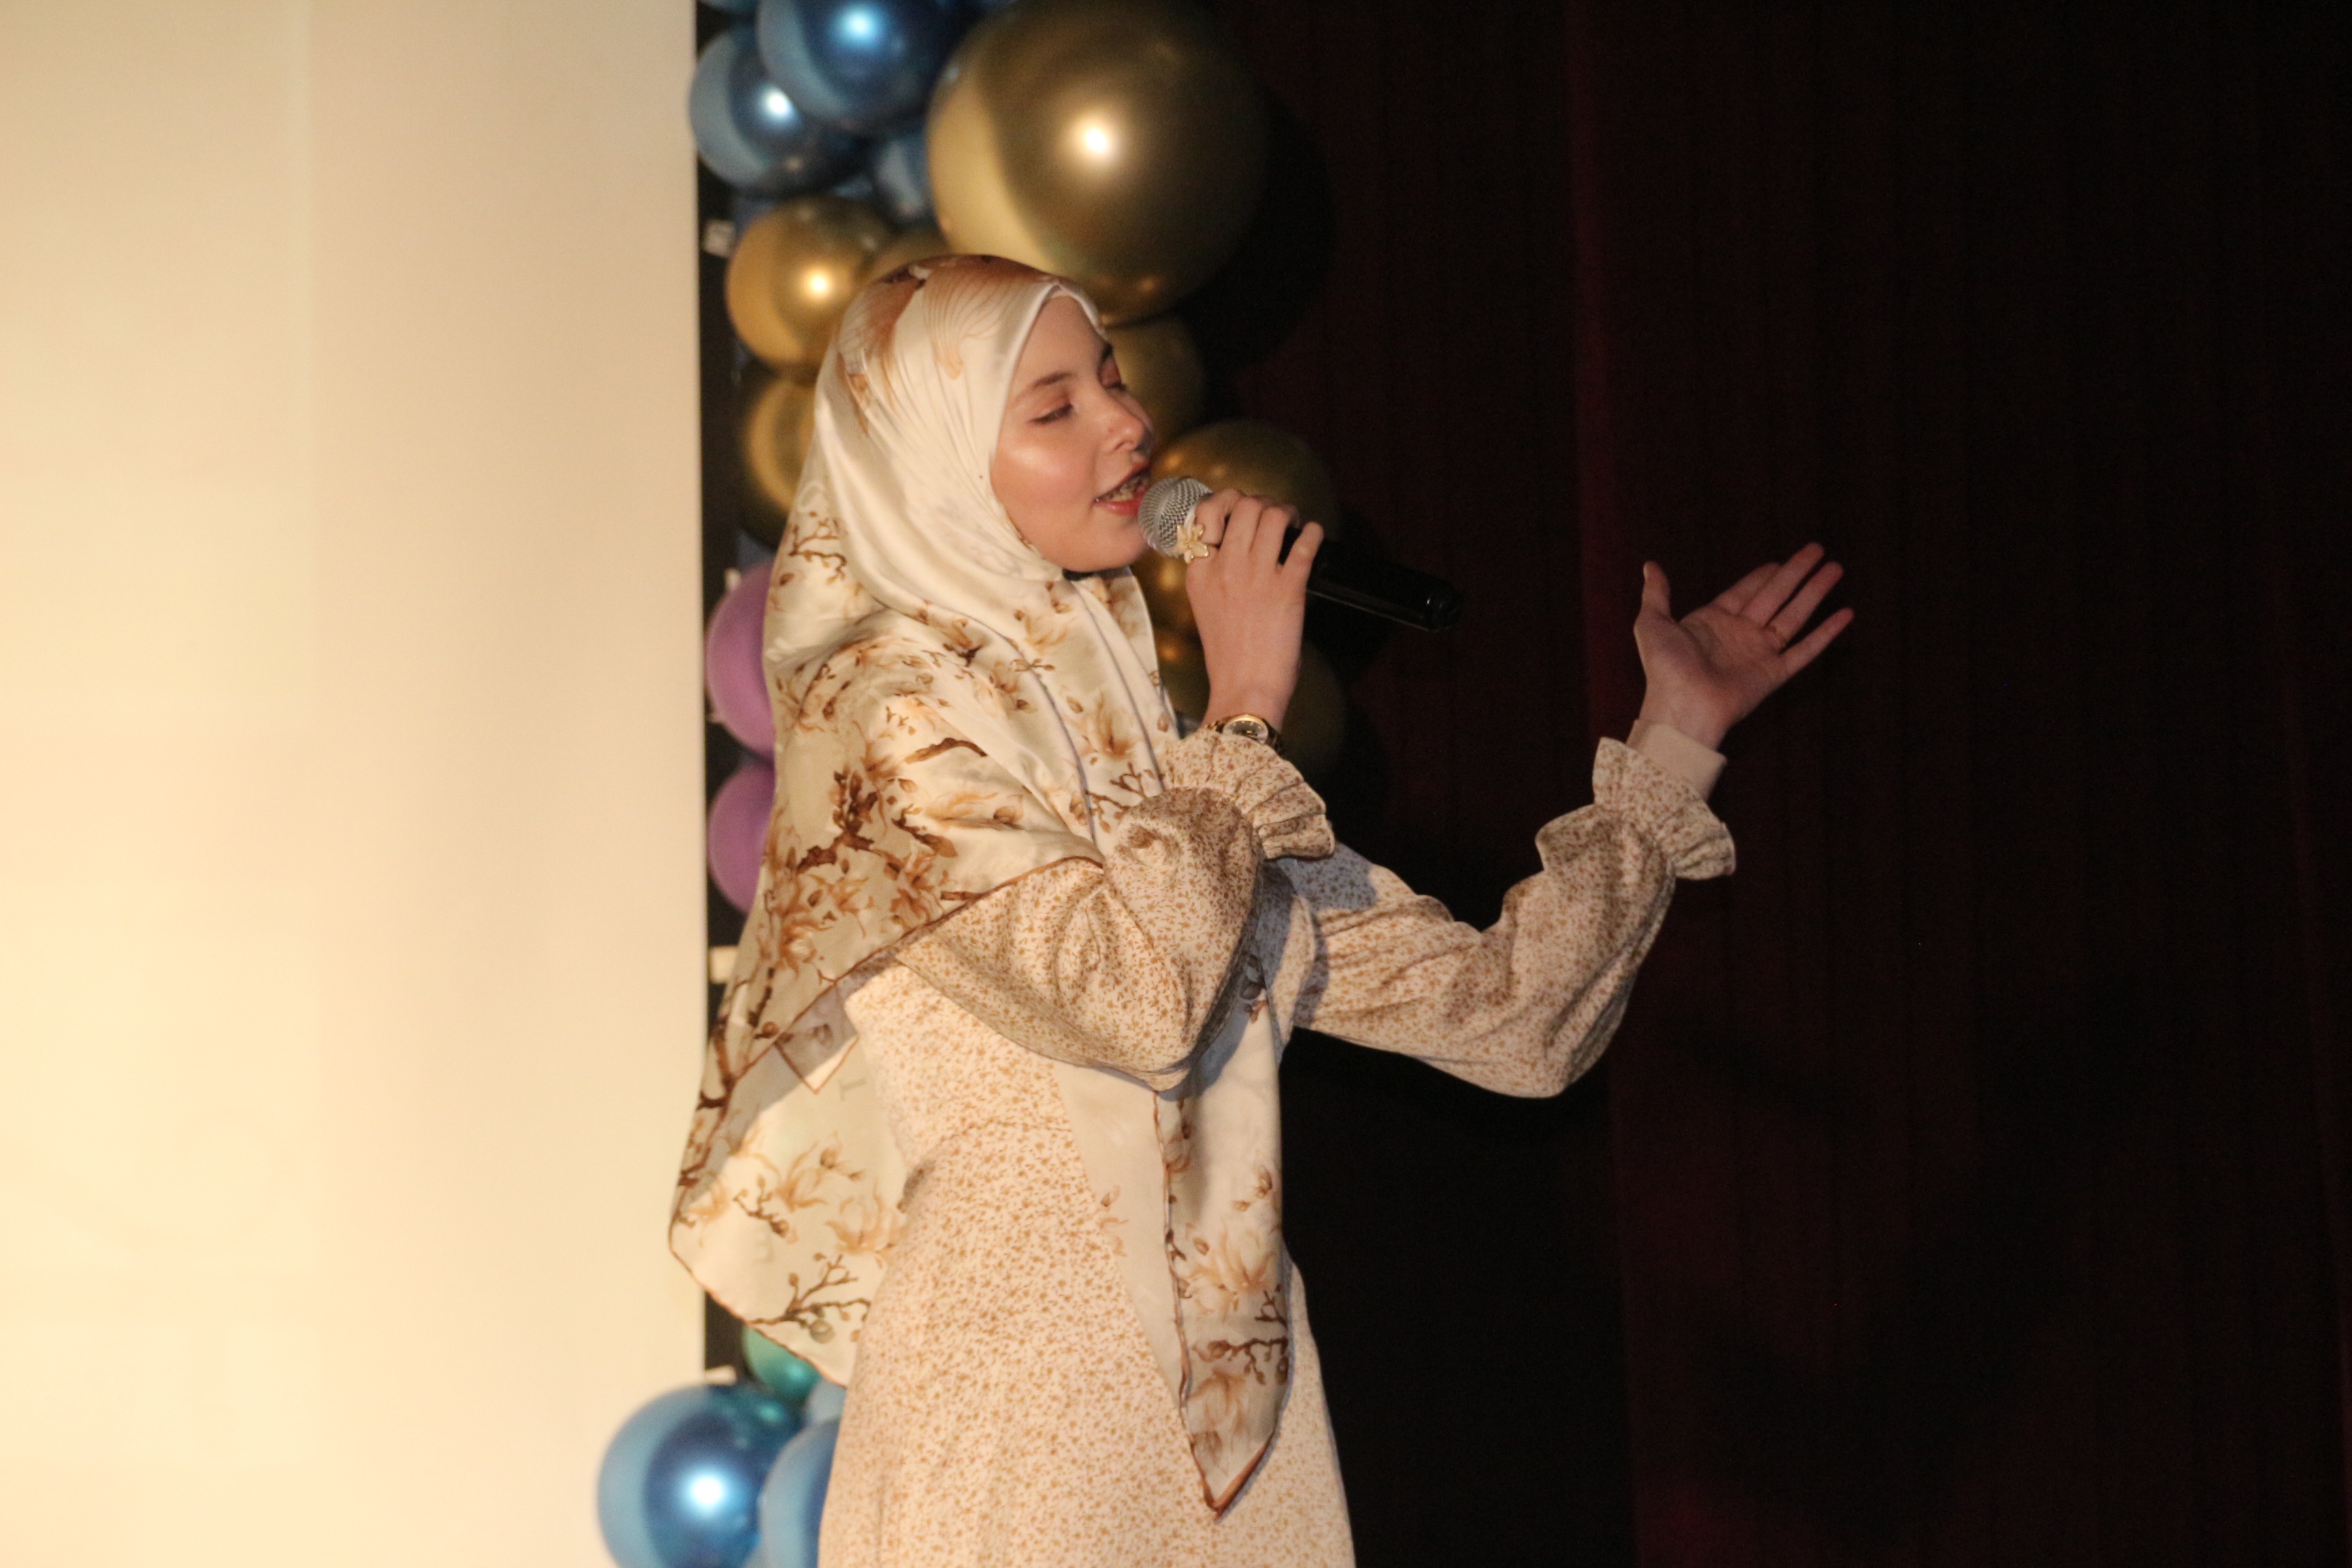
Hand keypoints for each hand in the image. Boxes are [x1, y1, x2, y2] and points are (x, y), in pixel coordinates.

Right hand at [1183, 488, 1323, 731]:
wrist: (1243, 690)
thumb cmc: (1228, 655)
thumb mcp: (1206, 607)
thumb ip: (1216, 574)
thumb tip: (1242, 547)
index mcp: (1199, 571)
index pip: (1207, 511)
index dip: (1229, 502)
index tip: (1245, 512)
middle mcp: (1225, 566)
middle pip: (1245, 504)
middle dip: (1265, 502)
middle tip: (1277, 516)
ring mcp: (1256, 575)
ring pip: (1274, 514)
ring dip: (1290, 512)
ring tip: (1296, 523)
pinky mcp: (1288, 589)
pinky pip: (1305, 544)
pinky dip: (1314, 533)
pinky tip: (1315, 535)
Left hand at [1634, 543, 1853, 750]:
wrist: (1681, 708)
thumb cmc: (1664, 668)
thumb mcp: (1653, 623)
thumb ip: (1657, 593)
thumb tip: (1651, 565)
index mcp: (1714, 621)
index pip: (1747, 590)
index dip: (1765, 574)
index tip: (1782, 559)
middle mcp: (1740, 634)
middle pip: (1776, 595)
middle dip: (1798, 572)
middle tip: (1818, 550)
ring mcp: (1759, 653)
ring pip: (1794, 615)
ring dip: (1815, 592)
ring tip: (1836, 569)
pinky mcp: (1775, 674)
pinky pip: (1806, 650)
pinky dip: (1826, 633)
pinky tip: (1845, 614)